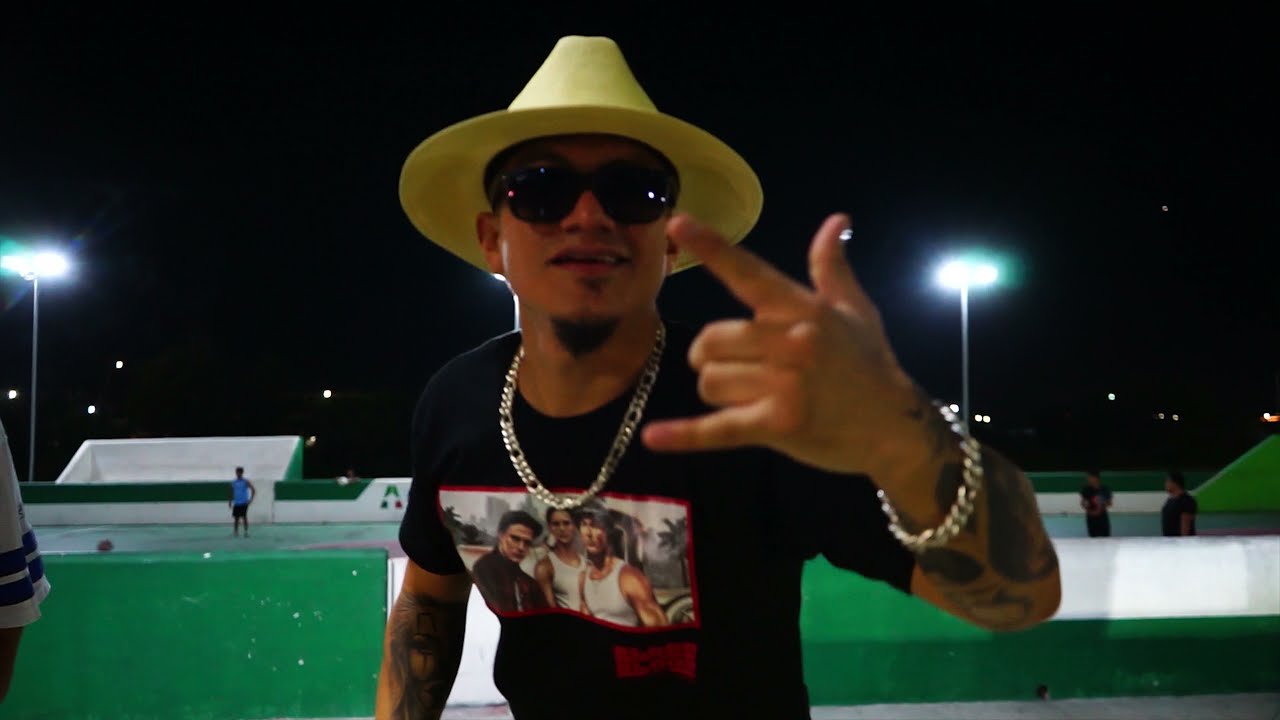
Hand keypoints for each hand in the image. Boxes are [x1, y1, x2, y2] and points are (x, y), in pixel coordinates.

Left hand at [643, 212, 919, 474]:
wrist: (896, 426)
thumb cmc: (870, 365)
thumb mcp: (856, 312)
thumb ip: (832, 268)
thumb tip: (837, 220)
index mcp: (802, 309)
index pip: (748, 272)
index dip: (712, 247)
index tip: (677, 224)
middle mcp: (791, 340)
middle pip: (711, 339)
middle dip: (711, 355)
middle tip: (734, 367)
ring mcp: (784, 383)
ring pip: (711, 381)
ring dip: (721, 392)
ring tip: (752, 398)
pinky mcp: (777, 423)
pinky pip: (718, 427)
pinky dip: (684, 435)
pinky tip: (654, 437)